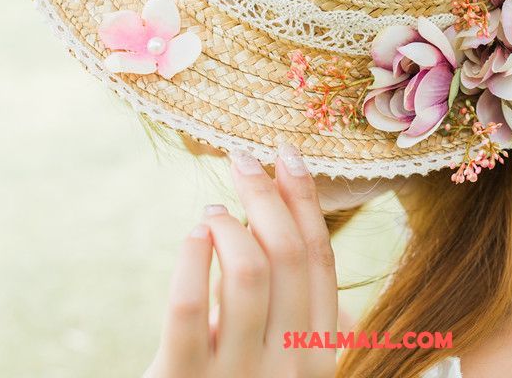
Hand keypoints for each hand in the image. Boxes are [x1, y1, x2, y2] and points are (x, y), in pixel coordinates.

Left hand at [144, 144, 336, 377]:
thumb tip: (302, 222)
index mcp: (319, 351)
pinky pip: (190, 309)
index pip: (321, 258)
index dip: (306, 199)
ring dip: (231, 225)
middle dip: (268, 195)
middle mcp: (290, 364)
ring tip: (213, 210)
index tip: (288, 156)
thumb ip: (301, 313)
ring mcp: (239, 377)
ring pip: (249, 273)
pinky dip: (193, 258)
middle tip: (245, 159)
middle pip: (289, 255)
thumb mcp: (285, 361)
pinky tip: (194, 236)